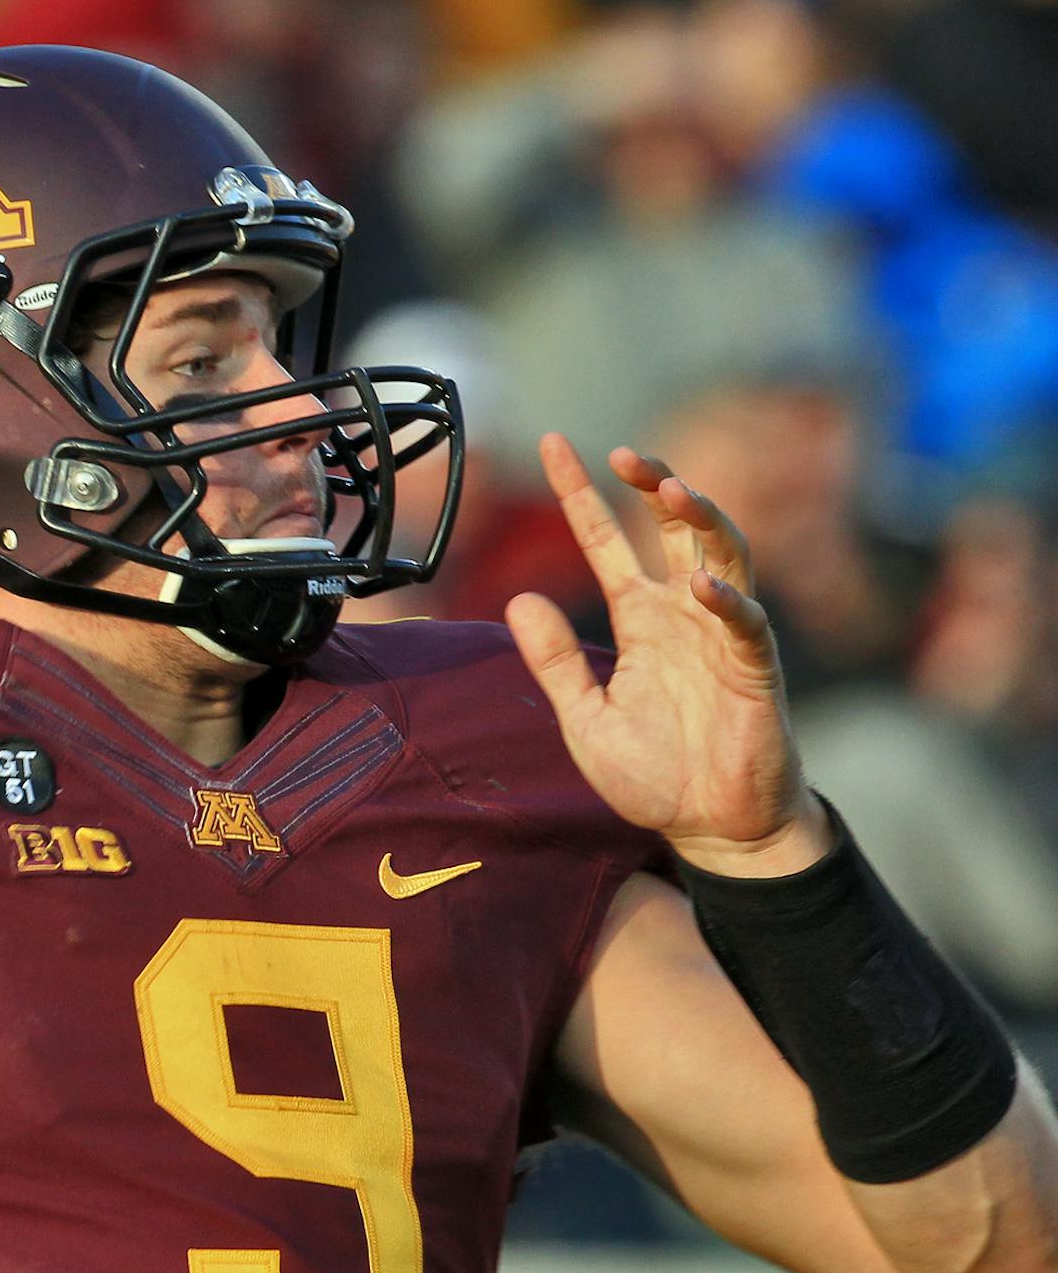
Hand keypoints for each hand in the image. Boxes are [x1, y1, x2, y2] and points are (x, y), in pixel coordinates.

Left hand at [506, 433, 830, 876]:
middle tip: (628, 453)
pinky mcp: (755, 670)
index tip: (554, 443)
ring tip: (674, 489)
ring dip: (703, 518)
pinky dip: (728, 601)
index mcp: (640, 618)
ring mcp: (723, 636)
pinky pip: (747, 624)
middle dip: (656, 484)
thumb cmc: (655, 775)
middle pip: (675, 528)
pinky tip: (701, 585)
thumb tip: (517, 599)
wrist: (712, 829)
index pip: (605, 539)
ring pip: (723, 555)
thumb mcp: (584, 718)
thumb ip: (553, 661)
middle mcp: (683, 613)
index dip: (580, 493)